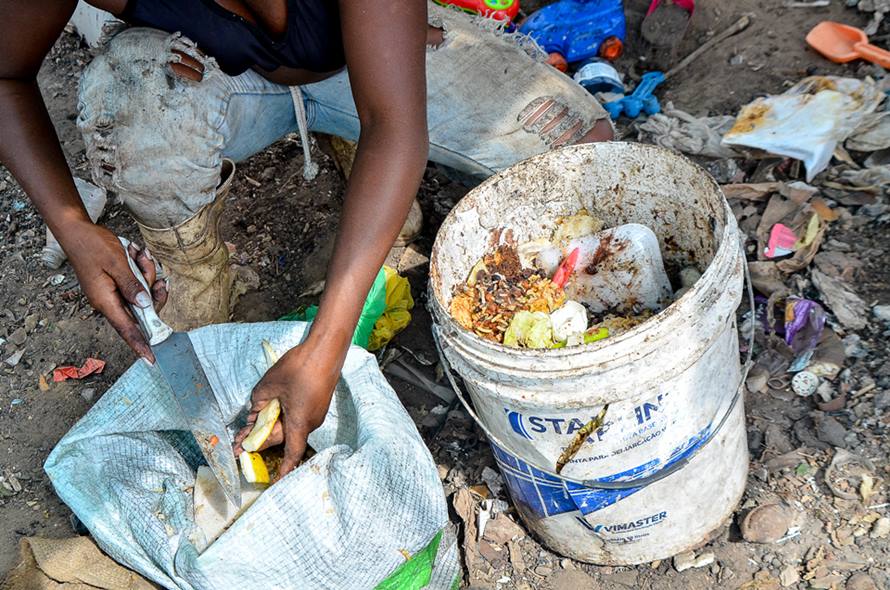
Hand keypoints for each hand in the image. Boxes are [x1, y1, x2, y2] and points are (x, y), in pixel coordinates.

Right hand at [60, 221, 166, 361]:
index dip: (140, 345)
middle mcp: (108, 302)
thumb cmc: (93, 246)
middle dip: (150, 287)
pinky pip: (134, 284)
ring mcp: (110, 294)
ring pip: (140, 294)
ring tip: (137, 254)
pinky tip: (136, 255)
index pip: (127, 329)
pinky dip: (139, 271)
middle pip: (141, 308)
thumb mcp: (117, 263)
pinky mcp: (113, 285)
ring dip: (145, 273)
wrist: (76, 231)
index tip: (151, 360)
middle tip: (146, 262)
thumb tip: (145, 306)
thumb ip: (132, 286)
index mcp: (105, 301)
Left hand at [233, 342, 341, 479]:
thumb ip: (258, 401)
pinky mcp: (317, 403)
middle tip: (238, 442)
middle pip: (283, 437)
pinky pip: (296, 416)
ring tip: (248, 424)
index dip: (284, 469)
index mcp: (300, 422)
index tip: (277, 481)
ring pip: (289, 425)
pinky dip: (281, 416)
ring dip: (270, 426)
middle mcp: (310, 422)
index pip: (291, 453)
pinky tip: (267, 408)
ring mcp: (315, 413)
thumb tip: (256, 411)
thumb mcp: (269, 384)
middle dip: (260, 440)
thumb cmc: (299, 367)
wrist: (325, 350)